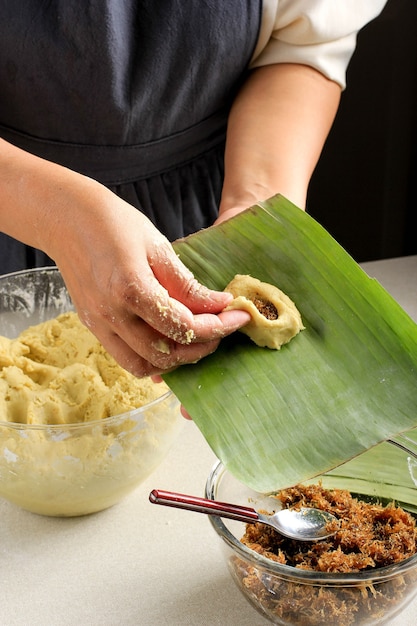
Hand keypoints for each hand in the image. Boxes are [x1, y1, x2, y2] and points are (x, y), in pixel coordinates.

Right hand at [51, 183, 249, 376]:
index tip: (239, 316)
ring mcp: (99, 324)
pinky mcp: (93, 327)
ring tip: (197, 339)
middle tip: (221, 329)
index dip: (218, 326)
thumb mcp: (157, 246)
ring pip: (144, 366)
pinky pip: (126, 358)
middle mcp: (112, 315)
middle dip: (202, 347)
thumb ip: (187, 284)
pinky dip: (153, 358)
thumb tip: (219, 305)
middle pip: (166, 354)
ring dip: (176, 360)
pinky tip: (170, 341)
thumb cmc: (114, 223)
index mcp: (131, 289)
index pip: (184, 325)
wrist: (66, 219)